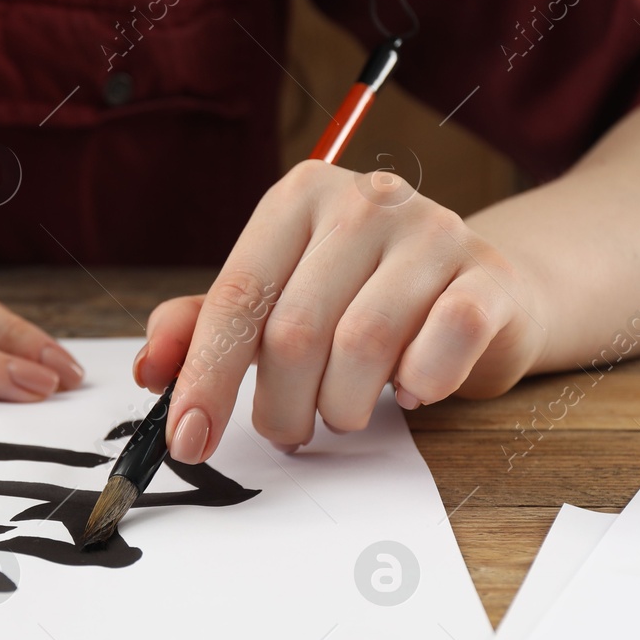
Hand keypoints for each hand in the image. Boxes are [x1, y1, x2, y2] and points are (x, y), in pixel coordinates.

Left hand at [135, 160, 547, 462]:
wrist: (481, 292)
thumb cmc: (364, 299)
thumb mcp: (280, 301)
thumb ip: (207, 326)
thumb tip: (149, 368)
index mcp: (299, 197)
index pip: (238, 295)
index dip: (206, 378)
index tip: (189, 441)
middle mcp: (366, 199)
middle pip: (295, 330)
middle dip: (281, 406)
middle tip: (289, 430)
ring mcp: (435, 231)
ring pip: (363, 345)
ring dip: (344, 406)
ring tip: (346, 411)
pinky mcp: (490, 274)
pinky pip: (442, 344)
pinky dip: (420, 385)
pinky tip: (412, 389)